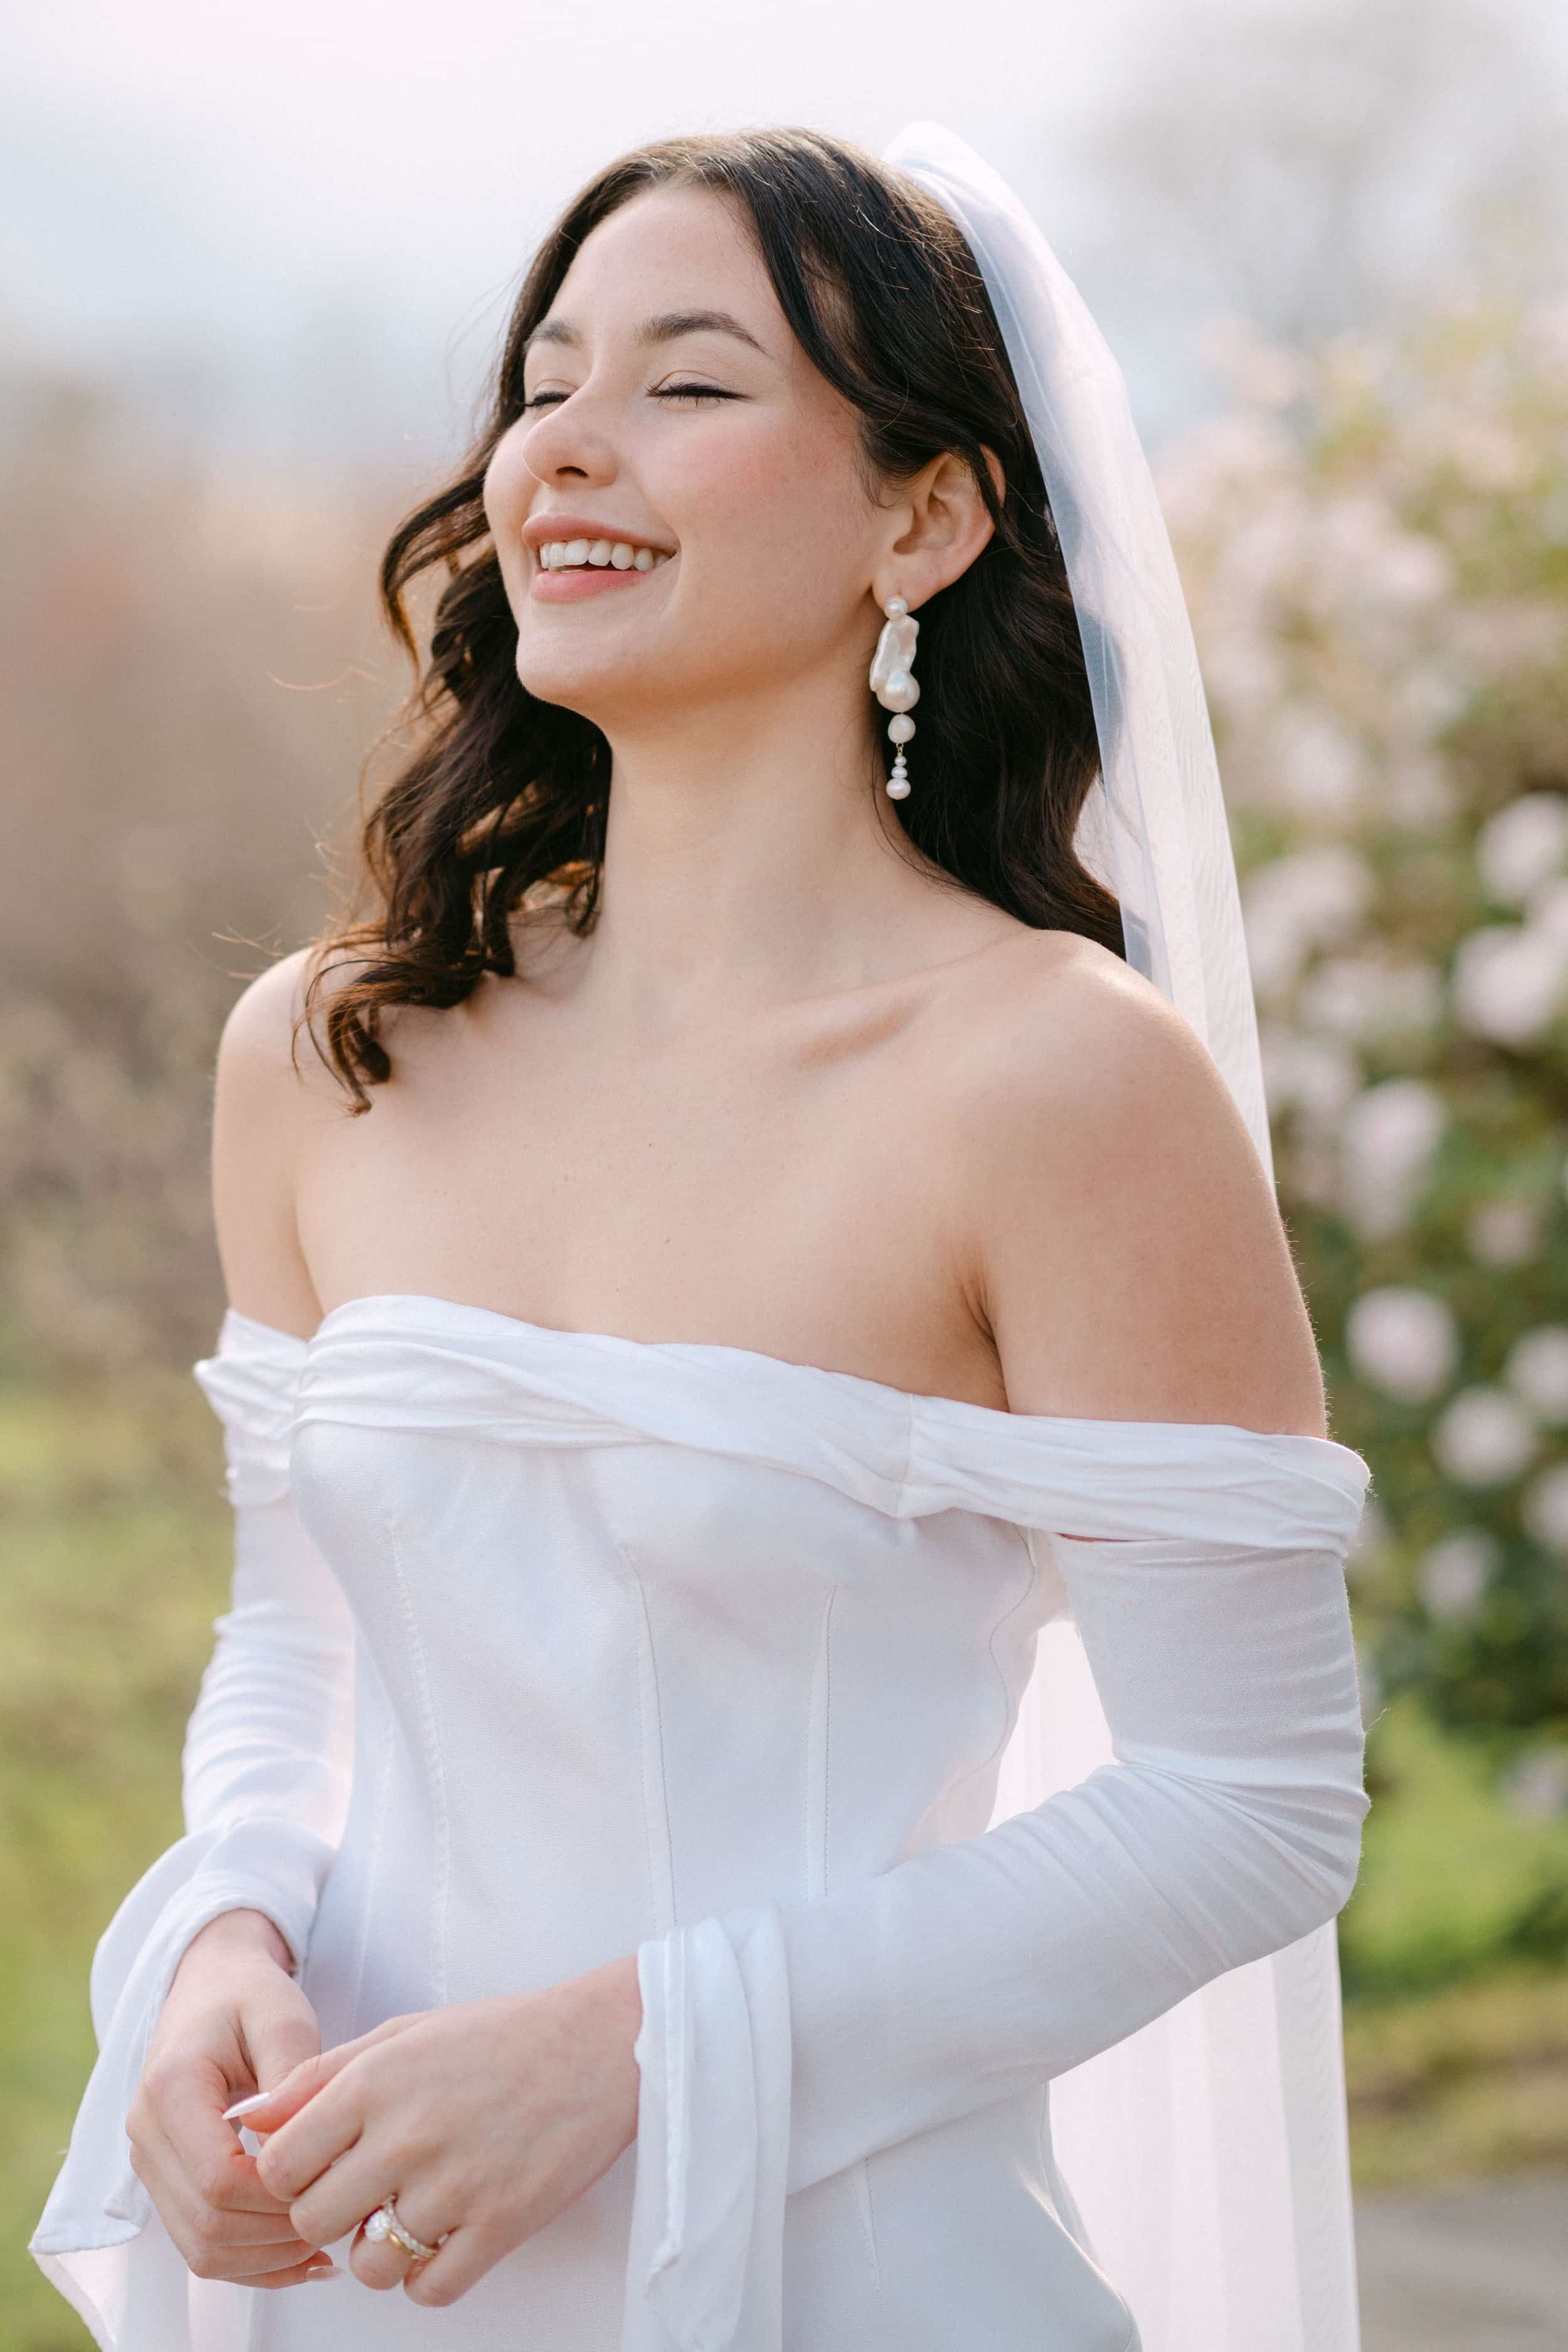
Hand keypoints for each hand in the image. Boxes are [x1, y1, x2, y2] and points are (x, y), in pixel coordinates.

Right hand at [127, 1907, 336, 2286]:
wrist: (211, 1985)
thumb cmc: (252, 1997)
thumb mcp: (283, 2018)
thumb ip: (291, 2081)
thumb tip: (295, 2154)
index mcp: (171, 2087)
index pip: (219, 2177)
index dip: (277, 2196)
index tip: (331, 2181)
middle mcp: (146, 2132)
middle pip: (206, 2223)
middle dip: (276, 2234)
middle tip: (338, 2216)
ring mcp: (150, 2161)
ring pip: (199, 2247)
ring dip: (264, 2258)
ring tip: (326, 2241)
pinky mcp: (164, 2180)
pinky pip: (199, 2244)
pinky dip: (250, 2261)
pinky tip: (301, 2255)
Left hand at [241, 1956, 642, 2307]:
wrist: (600, 2045)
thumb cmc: (500, 2036)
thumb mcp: (402, 2034)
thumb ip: (319, 2075)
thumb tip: (248, 2119)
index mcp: (376, 2081)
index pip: (278, 2164)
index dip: (286, 2177)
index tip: (314, 2171)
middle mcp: (407, 2133)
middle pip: (312, 2221)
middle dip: (328, 2215)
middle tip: (361, 2194)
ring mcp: (456, 2183)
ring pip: (368, 2265)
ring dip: (378, 2251)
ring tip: (407, 2215)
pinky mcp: (502, 2223)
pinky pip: (429, 2289)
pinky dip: (428, 2275)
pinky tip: (445, 2236)